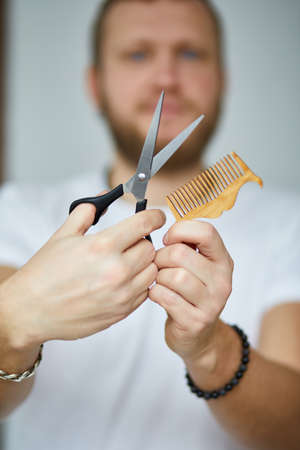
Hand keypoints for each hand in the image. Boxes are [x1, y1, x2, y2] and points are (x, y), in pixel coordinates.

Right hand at [0, 201, 164, 349]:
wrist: (31, 310)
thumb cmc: (44, 273)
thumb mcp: (63, 235)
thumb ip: (86, 212)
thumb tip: (103, 197)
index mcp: (102, 246)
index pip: (145, 224)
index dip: (155, 216)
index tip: (156, 216)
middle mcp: (116, 271)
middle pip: (150, 248)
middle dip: (142, 241)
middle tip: (128, 243)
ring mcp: (121, 294)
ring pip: (152, 271)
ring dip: (143, 263)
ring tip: (124, 262)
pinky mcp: (122, 312)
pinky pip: (145, 292)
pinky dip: (139, 283)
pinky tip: (121, 281)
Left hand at [149, 221, 232, 366]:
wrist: (197, 335)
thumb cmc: (190, 293)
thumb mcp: (197, 266)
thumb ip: (186, 245)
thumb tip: (165, 225)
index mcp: (223, 260)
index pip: (206, 232)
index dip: (180, 230)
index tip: (168, 240)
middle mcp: (223, 280)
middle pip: (181, 253)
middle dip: (161, 257)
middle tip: (158, 265)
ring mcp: (212, 303)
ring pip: (174, 276)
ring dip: (158, 277)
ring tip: (160, 281)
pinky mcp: (196, 321)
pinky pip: (166, 297)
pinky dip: (155, 293)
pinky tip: (157, 295)